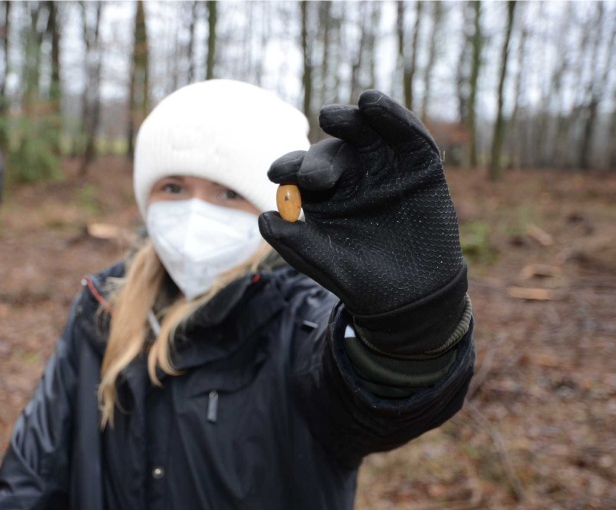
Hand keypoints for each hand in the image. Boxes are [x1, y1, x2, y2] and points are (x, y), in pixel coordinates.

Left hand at [259, 91, 466, 352]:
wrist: (414, 294)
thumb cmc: (362, 280)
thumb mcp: (325, 264)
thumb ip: (295, 242)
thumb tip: (263, 218)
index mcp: (322, 194)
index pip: (301, 173)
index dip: (289, 168)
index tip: (276, 173)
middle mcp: (350, 175)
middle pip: (331, 153)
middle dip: (319, 159)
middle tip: (311, 175)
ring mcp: (384, 165)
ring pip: (364, 134)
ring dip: (349, 120)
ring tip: (331, 115)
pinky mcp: (418, 163)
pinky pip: (406, 135)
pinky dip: (392, 117)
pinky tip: (373, 104)